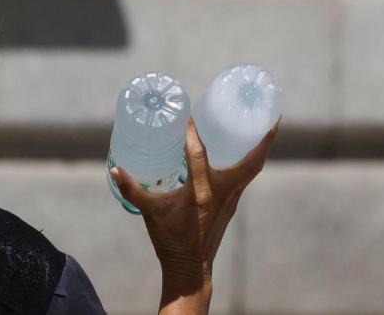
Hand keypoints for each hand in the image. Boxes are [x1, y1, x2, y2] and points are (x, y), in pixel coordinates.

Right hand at [109, 116, 280, 313]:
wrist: (189, 269)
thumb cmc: (170, 240)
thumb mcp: (149, 212)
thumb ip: (132, 189)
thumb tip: (114, 169)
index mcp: (200, 192)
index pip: (199, 154)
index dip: (192, 133)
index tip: (188, 115)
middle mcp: (222, 193)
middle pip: (251, 162)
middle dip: (264, 138)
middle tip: (269, 114)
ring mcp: (231, 199)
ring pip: (253, 169)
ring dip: (260, 148)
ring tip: (263, 125)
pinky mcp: (232, 204)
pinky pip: (246, 177)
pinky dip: (248, 161)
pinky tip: (242, 152)